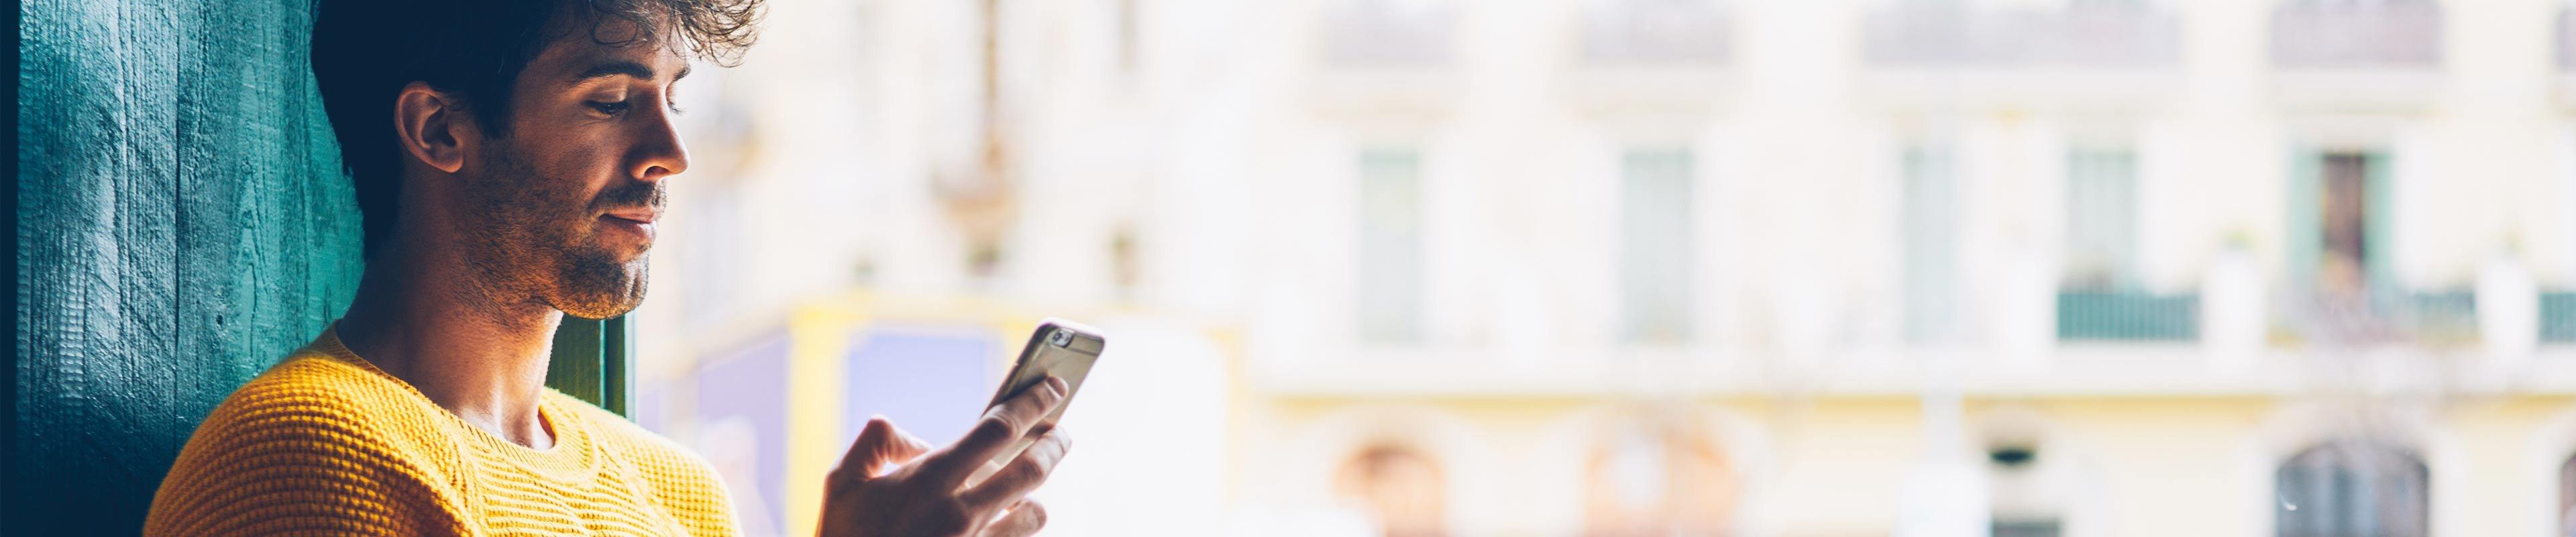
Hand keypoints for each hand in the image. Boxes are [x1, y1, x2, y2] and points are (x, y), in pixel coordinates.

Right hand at [819, 376, 1073, 536]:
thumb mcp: (843, 485)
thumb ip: (877, 444)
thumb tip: (915, 440)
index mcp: (929, 481)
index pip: (998, 429)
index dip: (1033, 403)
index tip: (1053, 387)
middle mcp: (960, 513)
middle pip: (1032, 470)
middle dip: (1054, 445)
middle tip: (1060, 434)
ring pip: (1035, 514)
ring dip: (1035, 496)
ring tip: (1027, 487)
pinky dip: (1017, 530)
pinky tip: (1008, 522)